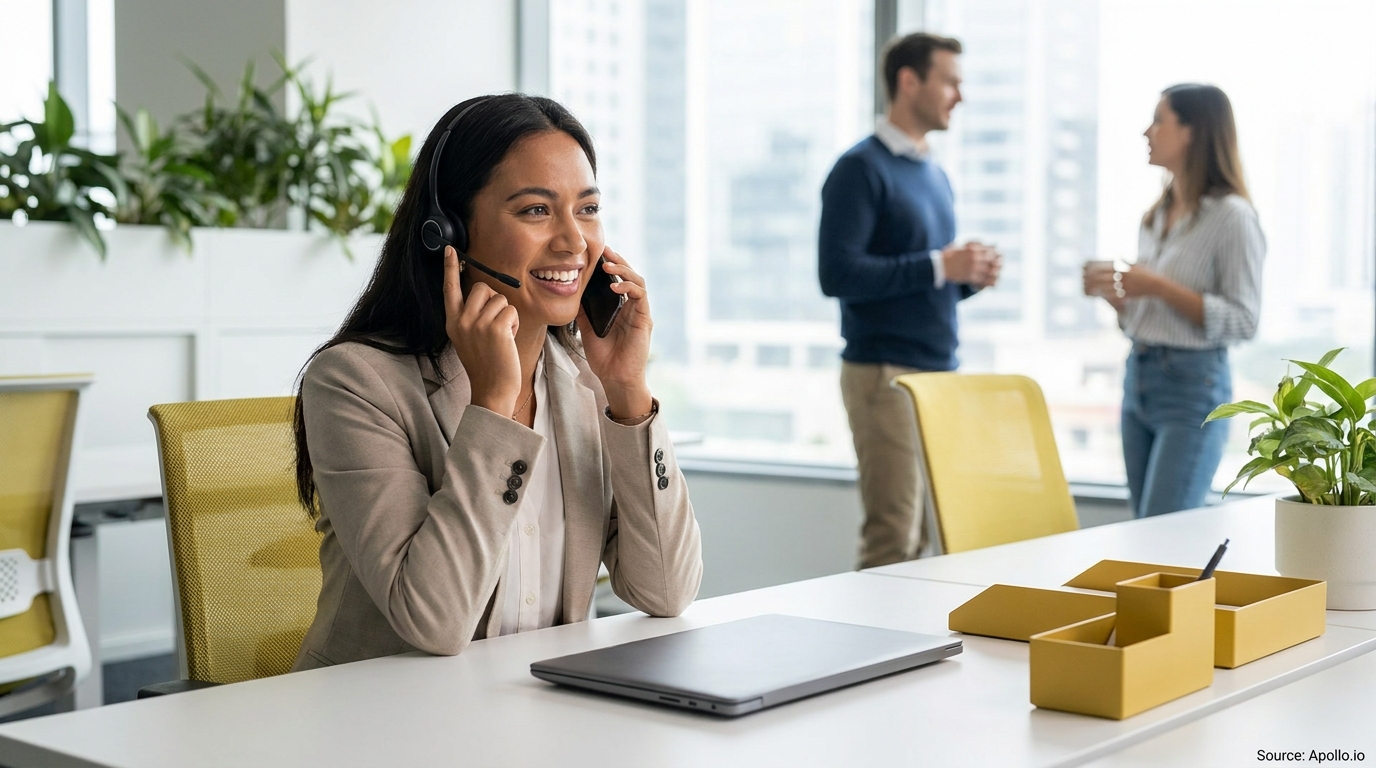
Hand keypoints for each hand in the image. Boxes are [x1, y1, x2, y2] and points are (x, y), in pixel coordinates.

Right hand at [443, 246, 521, 416]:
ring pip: (500, 299)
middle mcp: (461, 321)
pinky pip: (511, 310)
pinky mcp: (495, 328)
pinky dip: (514, 323)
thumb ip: (470, 316)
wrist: (492, 388)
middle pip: (482, 288)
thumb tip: (484, 293)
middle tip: (495, 324)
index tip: (450, 250)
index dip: (450, 268)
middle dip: (494, 301)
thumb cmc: (485, 363)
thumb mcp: (469, 338)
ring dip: (506, 315)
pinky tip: (507, 340)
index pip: (449, 289)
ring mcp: (477, 324)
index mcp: (452, 322)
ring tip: (501, 337)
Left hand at [578, 247, 653, 419]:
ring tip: (607, 266)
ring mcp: (639, 312)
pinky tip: (615, 286)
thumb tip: (572, 294)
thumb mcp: (588, 330)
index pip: (618, 280)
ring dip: (623, 271)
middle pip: (629, 275)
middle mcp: (632, 307)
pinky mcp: (644, 319)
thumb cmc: (604, 359)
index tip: (598, 254)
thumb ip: (584, 312)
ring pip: (638, 281)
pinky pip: (641, 296)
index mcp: (620, 308)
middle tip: (604, 250)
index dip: (610, 265)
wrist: (615, 379)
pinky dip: (629, 287)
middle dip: (618, 261)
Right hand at [942, 242, 999, 286]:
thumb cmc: (947, 256)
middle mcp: (974, 257)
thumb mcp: (959, 246)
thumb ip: (970, 245)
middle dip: (997, 261)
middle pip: (991, 259)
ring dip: (995, 272)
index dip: (995, 251)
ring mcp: (973, 267)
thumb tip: (980, 243)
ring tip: (998, 273)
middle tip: (1001, 263)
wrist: (939, 266)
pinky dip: (989, 282)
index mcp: (972, 248)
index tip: (999, 253)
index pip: (988, 249)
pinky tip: (993, 284)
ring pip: (989, 270)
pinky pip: (983, 280)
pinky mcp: (970, 276)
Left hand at [1083, 261, 1158, 301]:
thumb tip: (1119, 254)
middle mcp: (1125, 278)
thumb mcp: (1138, 265)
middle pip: (1106, 278)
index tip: (1090, 270)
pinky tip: (1100, 296)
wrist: (1156, 286)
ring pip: (1109, 288)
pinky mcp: (1128, 295)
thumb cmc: (1147, 274)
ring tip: (1090, 288)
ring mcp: (1126, 287)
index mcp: (1126, 269)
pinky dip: (1107, 296)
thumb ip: (1126, 261)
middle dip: (1096, 279)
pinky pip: (1115, 296)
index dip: (1099, 270)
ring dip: (1099, 288)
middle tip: (1087, 279)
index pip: (1109, 269)